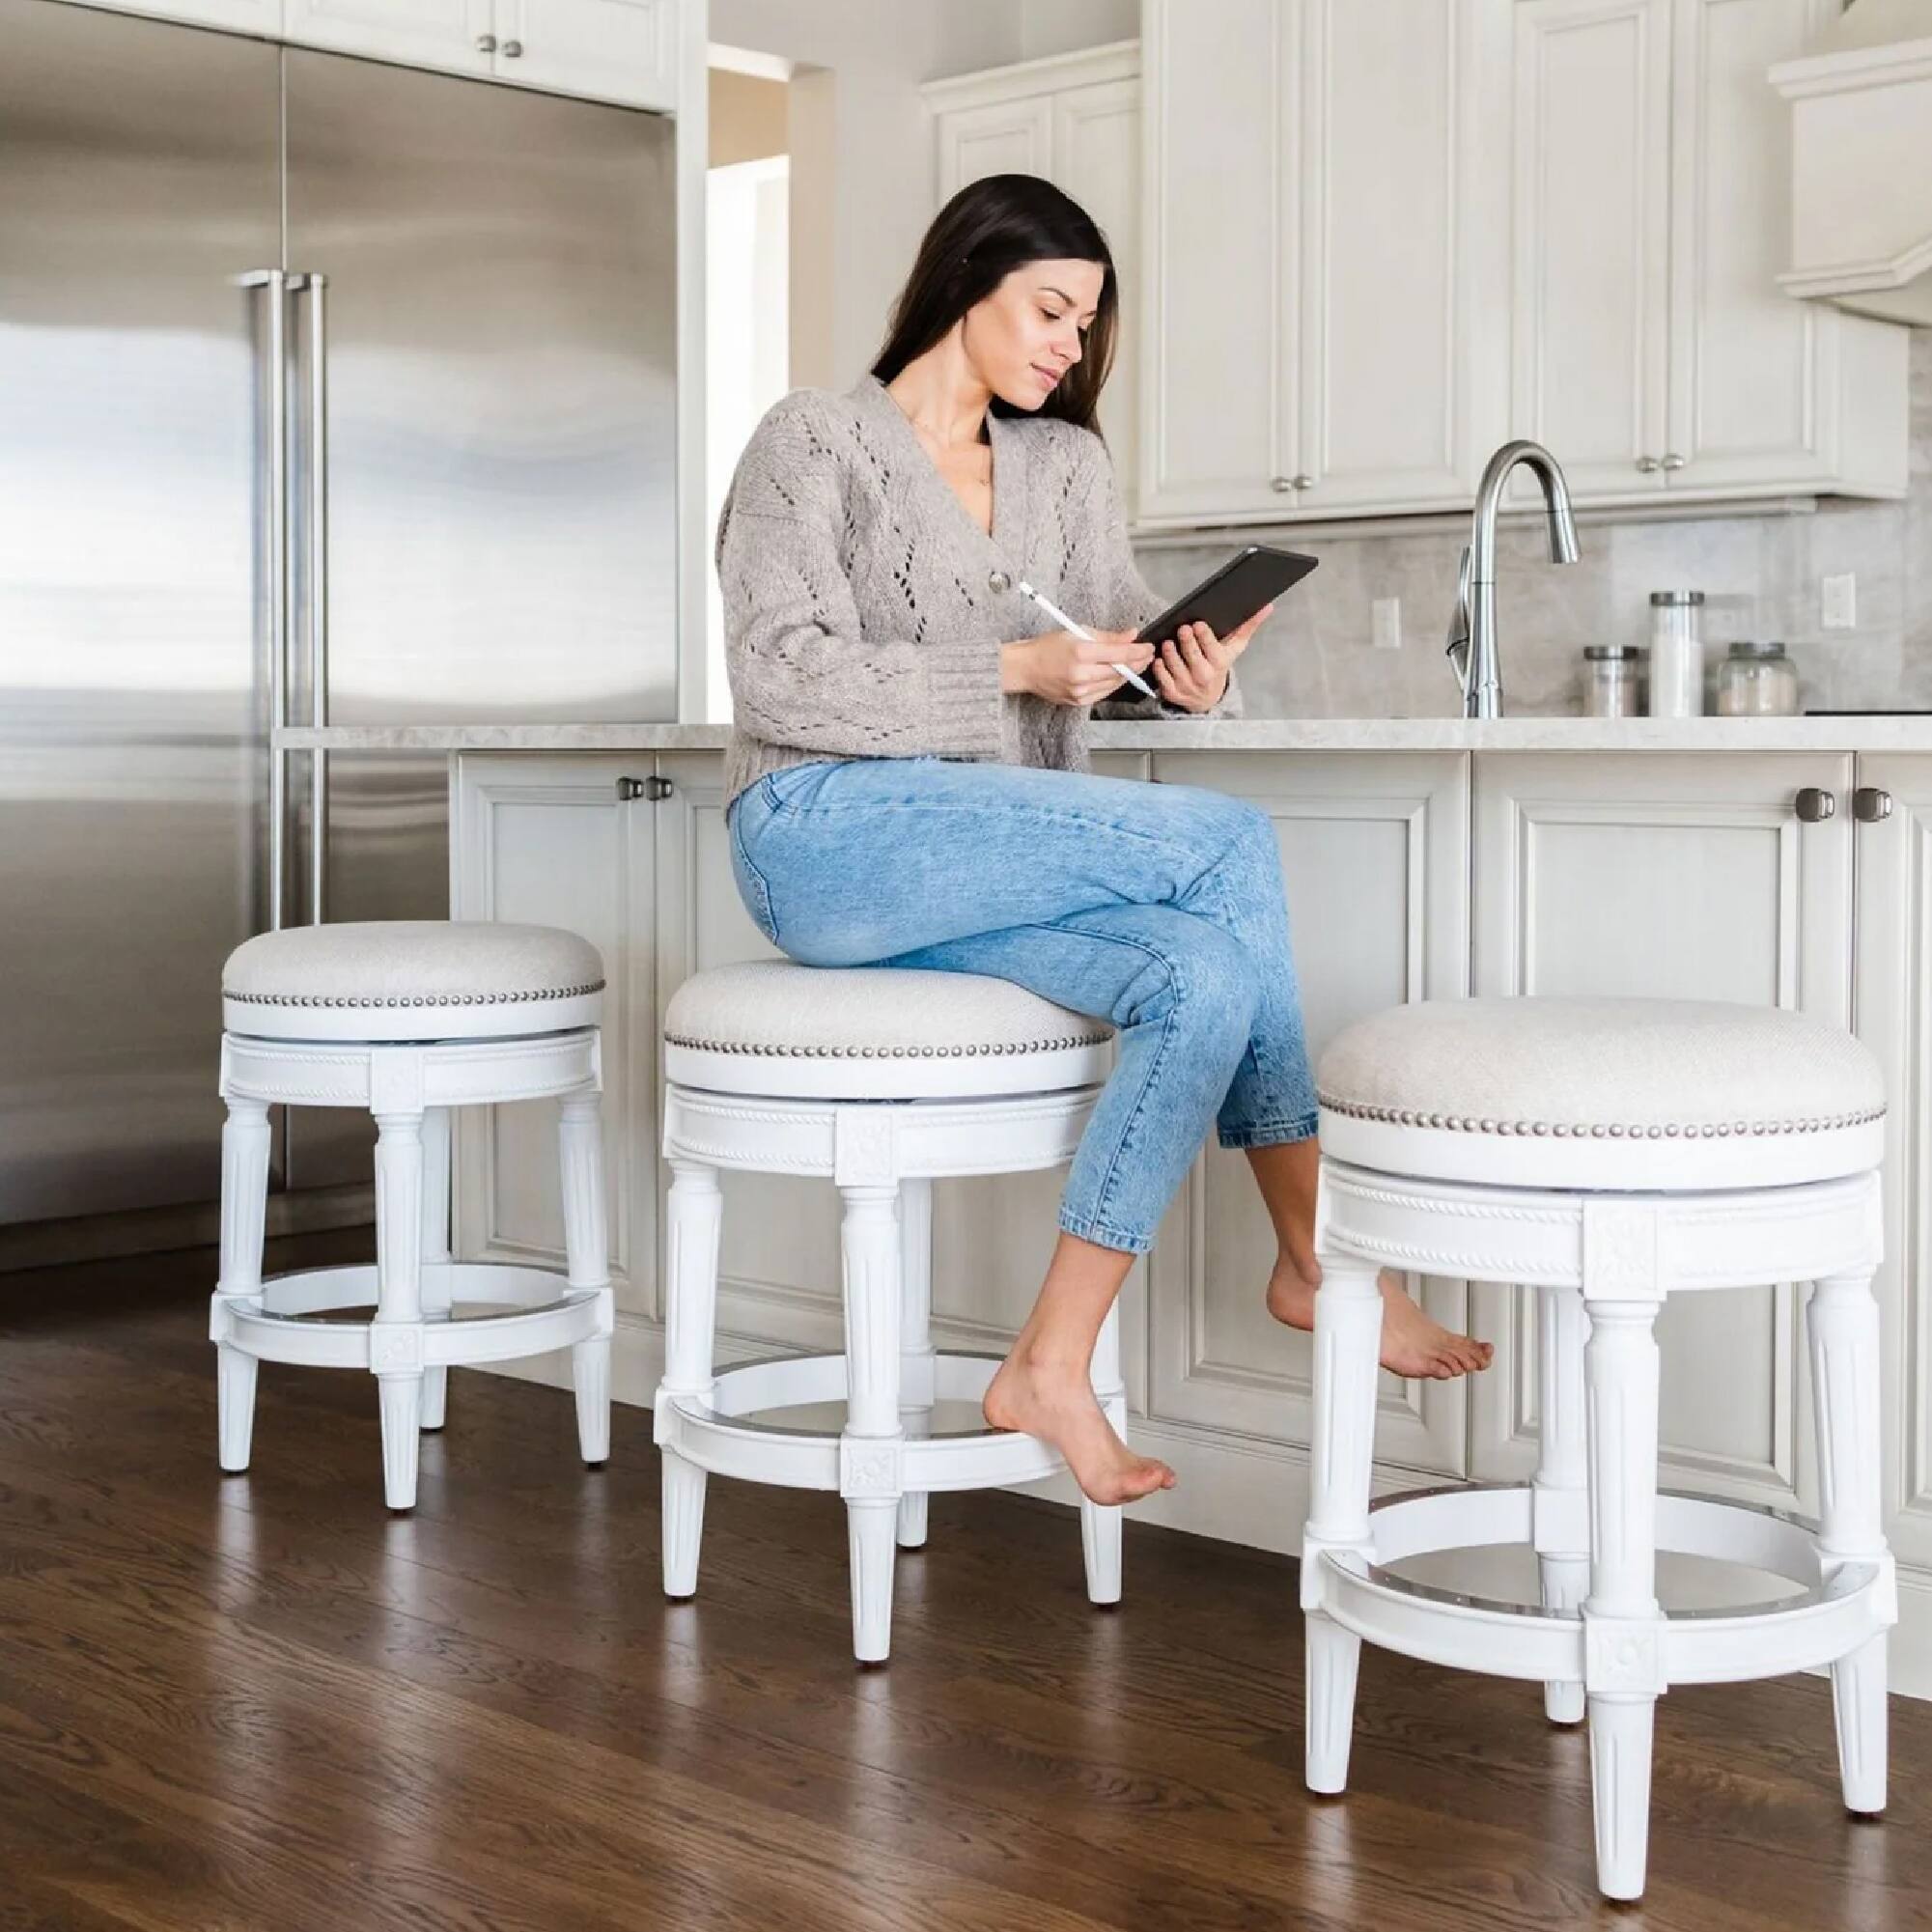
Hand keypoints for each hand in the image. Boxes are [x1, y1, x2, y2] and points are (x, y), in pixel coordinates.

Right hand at [1009, 628, 1156, 706]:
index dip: (1139, 651)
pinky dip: (1114, 684)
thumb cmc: (1048, 647)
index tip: (1149, 647)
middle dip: (1138, 663)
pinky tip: (1119, 676)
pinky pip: (1104, 693)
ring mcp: (1080, 691)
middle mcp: (1082, 674)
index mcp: (1081, 652)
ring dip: (1128, 674)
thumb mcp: (1078, 632)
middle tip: (1148, 655)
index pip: (1120, 653)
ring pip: (1114, 684)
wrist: (1026, 668)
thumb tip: (1131, 635)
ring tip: (1136, 664)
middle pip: (1121, 671)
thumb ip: (1108, 636)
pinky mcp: (1079, 701)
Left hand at [1145, 604, 1274, 711]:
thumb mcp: (1234, 648)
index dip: (1203, 635)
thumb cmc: (1219, 666)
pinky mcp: (1172, 692)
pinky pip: (1161, 677)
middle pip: (1191, 655)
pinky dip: (1159, 666)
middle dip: (1186, 640)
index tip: (1197, 624)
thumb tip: (1267, 607)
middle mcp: (1203, 676)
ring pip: (1174, 664)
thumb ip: (1248, 626)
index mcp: (1219, 663)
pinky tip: (1160, 658)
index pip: (1211, 648)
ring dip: (1169, 652)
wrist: (1206, 698)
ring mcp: (1186, 685)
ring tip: (1169, 642)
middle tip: (1182, 629)